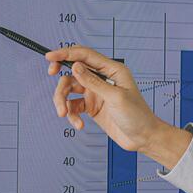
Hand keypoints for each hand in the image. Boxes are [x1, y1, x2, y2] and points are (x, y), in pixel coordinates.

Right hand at [47, 45, 189, 165]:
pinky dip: (72, 115)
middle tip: (54, 88)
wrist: (142, 138)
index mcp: (112, 70)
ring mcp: (96, 92)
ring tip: (63, 114)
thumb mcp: (115, 97)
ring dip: (62, 102)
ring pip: (70, 90)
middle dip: (61, 81)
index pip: (85, 56)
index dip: (65, 54)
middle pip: (73, 73)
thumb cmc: (137, 116)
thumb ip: (93, 82)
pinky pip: (73, 106)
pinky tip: (79, 124)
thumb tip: (75, 66)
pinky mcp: (92, 106)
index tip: (49, 56)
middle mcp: (102, 79)